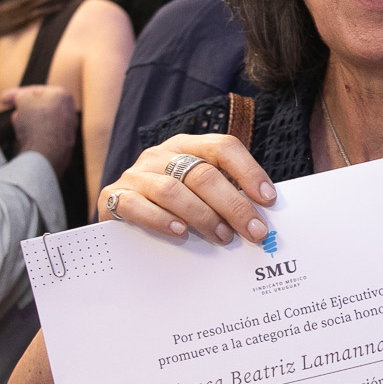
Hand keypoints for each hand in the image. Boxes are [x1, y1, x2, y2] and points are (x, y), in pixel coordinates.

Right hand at [0, 85, 77, 166]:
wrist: (45, 152)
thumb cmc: (36, 122)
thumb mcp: (23, 99)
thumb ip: (22, 95)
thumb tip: (23, 100)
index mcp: (62, 96)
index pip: (36, 91)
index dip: (17, 94)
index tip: (3, 99)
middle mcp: (69, 112)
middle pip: (40, 107)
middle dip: (24, 110)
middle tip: (13, 113)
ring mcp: (68, 130)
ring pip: (41, 122)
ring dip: (28, 123)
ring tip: (19, 128)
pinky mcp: (63, 146)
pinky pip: (44, 137)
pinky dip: (34, 136)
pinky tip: (26, 141)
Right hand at [100, 133, 275, 245]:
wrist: (119, 214)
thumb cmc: (170, 205)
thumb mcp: (199, 193)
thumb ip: (224, 196)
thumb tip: (260, 217)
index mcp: (187, 146)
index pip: (223, 147)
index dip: (248, 171)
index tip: (268, 199)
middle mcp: (161, 155)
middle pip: (202, 173)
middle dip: (233, 205)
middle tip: (253, 231)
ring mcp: (136, 174)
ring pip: (173, 189)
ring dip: (202, 216)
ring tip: (222, 237)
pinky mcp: (114, 196)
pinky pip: (137, 205)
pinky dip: (161, 220)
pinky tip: (180, 232)